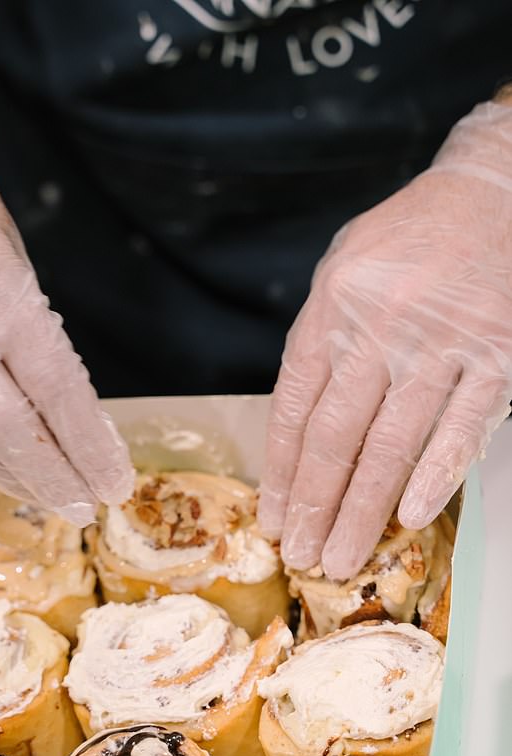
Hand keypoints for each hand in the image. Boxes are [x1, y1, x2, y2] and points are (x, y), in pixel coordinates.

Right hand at [0, 121, 133, 523]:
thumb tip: (66, 416)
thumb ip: (36, 338)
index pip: (53, 386)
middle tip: (87, 507)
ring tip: (53, 498)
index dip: (87, 444)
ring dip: (13, 474)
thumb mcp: (16, 264)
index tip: (115, 478)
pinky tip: (1, 468)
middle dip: (52, 477)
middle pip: (4, 426)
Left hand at [258, 101, 511, 578]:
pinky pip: (463, 424)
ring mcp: (440, 342)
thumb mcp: (341, 271)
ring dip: (362, 509)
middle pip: (336, 437)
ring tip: (341, 557)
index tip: (272, 516)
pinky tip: (410, 517)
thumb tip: (298, 421)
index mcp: (332, 308)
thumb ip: (318, 340)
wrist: (489, 191)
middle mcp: (379, 328)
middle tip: (301, 556)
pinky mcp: (496, 351)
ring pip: (392, 445)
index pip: (295, 408)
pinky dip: (436, 474)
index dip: (281, 470)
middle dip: (314, 505)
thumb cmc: (408, 236)